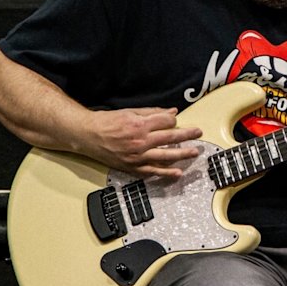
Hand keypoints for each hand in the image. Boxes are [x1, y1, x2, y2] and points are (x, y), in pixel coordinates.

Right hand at [88, 107, 202, 177]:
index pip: (166, 122)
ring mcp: (137, 157)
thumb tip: (171, 112)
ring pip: (165, 156)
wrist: (88, 136)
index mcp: (140, 125)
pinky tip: (177, 173)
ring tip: (194, 153)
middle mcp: (140, 142)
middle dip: (187, 135)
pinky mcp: (132, 167)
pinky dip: (166, 173)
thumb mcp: (130, 112)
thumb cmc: (106, 123)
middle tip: (198, 133)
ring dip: (183, 155)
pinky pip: (152, 172)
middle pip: (170, 138)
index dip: (173, 120)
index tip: (176, 120)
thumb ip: (152, 113)